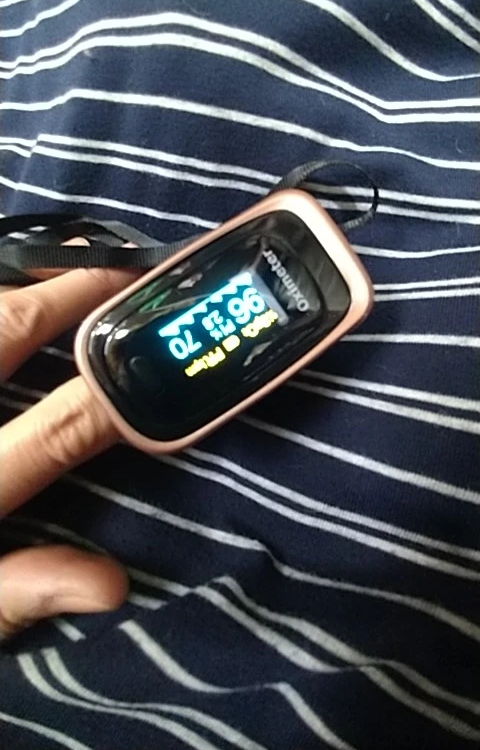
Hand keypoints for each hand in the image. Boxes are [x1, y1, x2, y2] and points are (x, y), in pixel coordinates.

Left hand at [0, 245, 136, 639]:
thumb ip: (15, 594)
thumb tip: (111, 585)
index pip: (54, 429)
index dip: (112, 391)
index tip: (160, 362)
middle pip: (3, 332)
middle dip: (68, 294)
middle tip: (120, 270)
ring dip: (15, 278)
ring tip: (64, 261)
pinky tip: (5, 282)